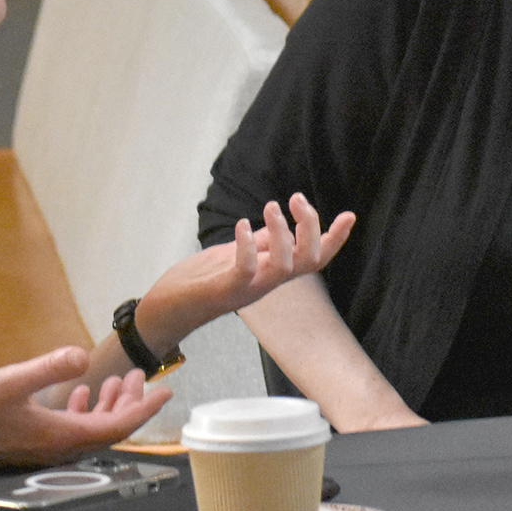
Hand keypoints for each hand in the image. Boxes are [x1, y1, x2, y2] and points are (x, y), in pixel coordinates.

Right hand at [0, 347, 170, 466]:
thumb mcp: (13, 381)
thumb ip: (49, 367)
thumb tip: (83, 355)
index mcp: (63, 436)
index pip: (119, 426)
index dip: (145, 409)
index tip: (166, 390)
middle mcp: (61, 447)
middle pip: (110, 428)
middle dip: (130, 402)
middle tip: (140, 375)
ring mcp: (48, 447)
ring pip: (93, 429)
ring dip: (109, 405)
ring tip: (117, 380)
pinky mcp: (35, 443)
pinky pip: (73, 430)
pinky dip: (85, 411)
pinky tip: (82, 392)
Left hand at [138, 194, 356, 351]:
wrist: (162, 312)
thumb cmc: (195, 283)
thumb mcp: (231, 257)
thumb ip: (257, 245)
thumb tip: (280, 224)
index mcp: (270, 274)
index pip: (313, 259)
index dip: (334, 239)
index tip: (349, 215)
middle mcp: (265, 284)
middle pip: (308, 261)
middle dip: (311, 228)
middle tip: (296, 199)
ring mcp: (247, 290)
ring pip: (285, 267)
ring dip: (282, 234)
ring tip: (270, 207)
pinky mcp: (224, 292)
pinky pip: (245, 271)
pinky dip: (247, 246)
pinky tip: (241, 225)